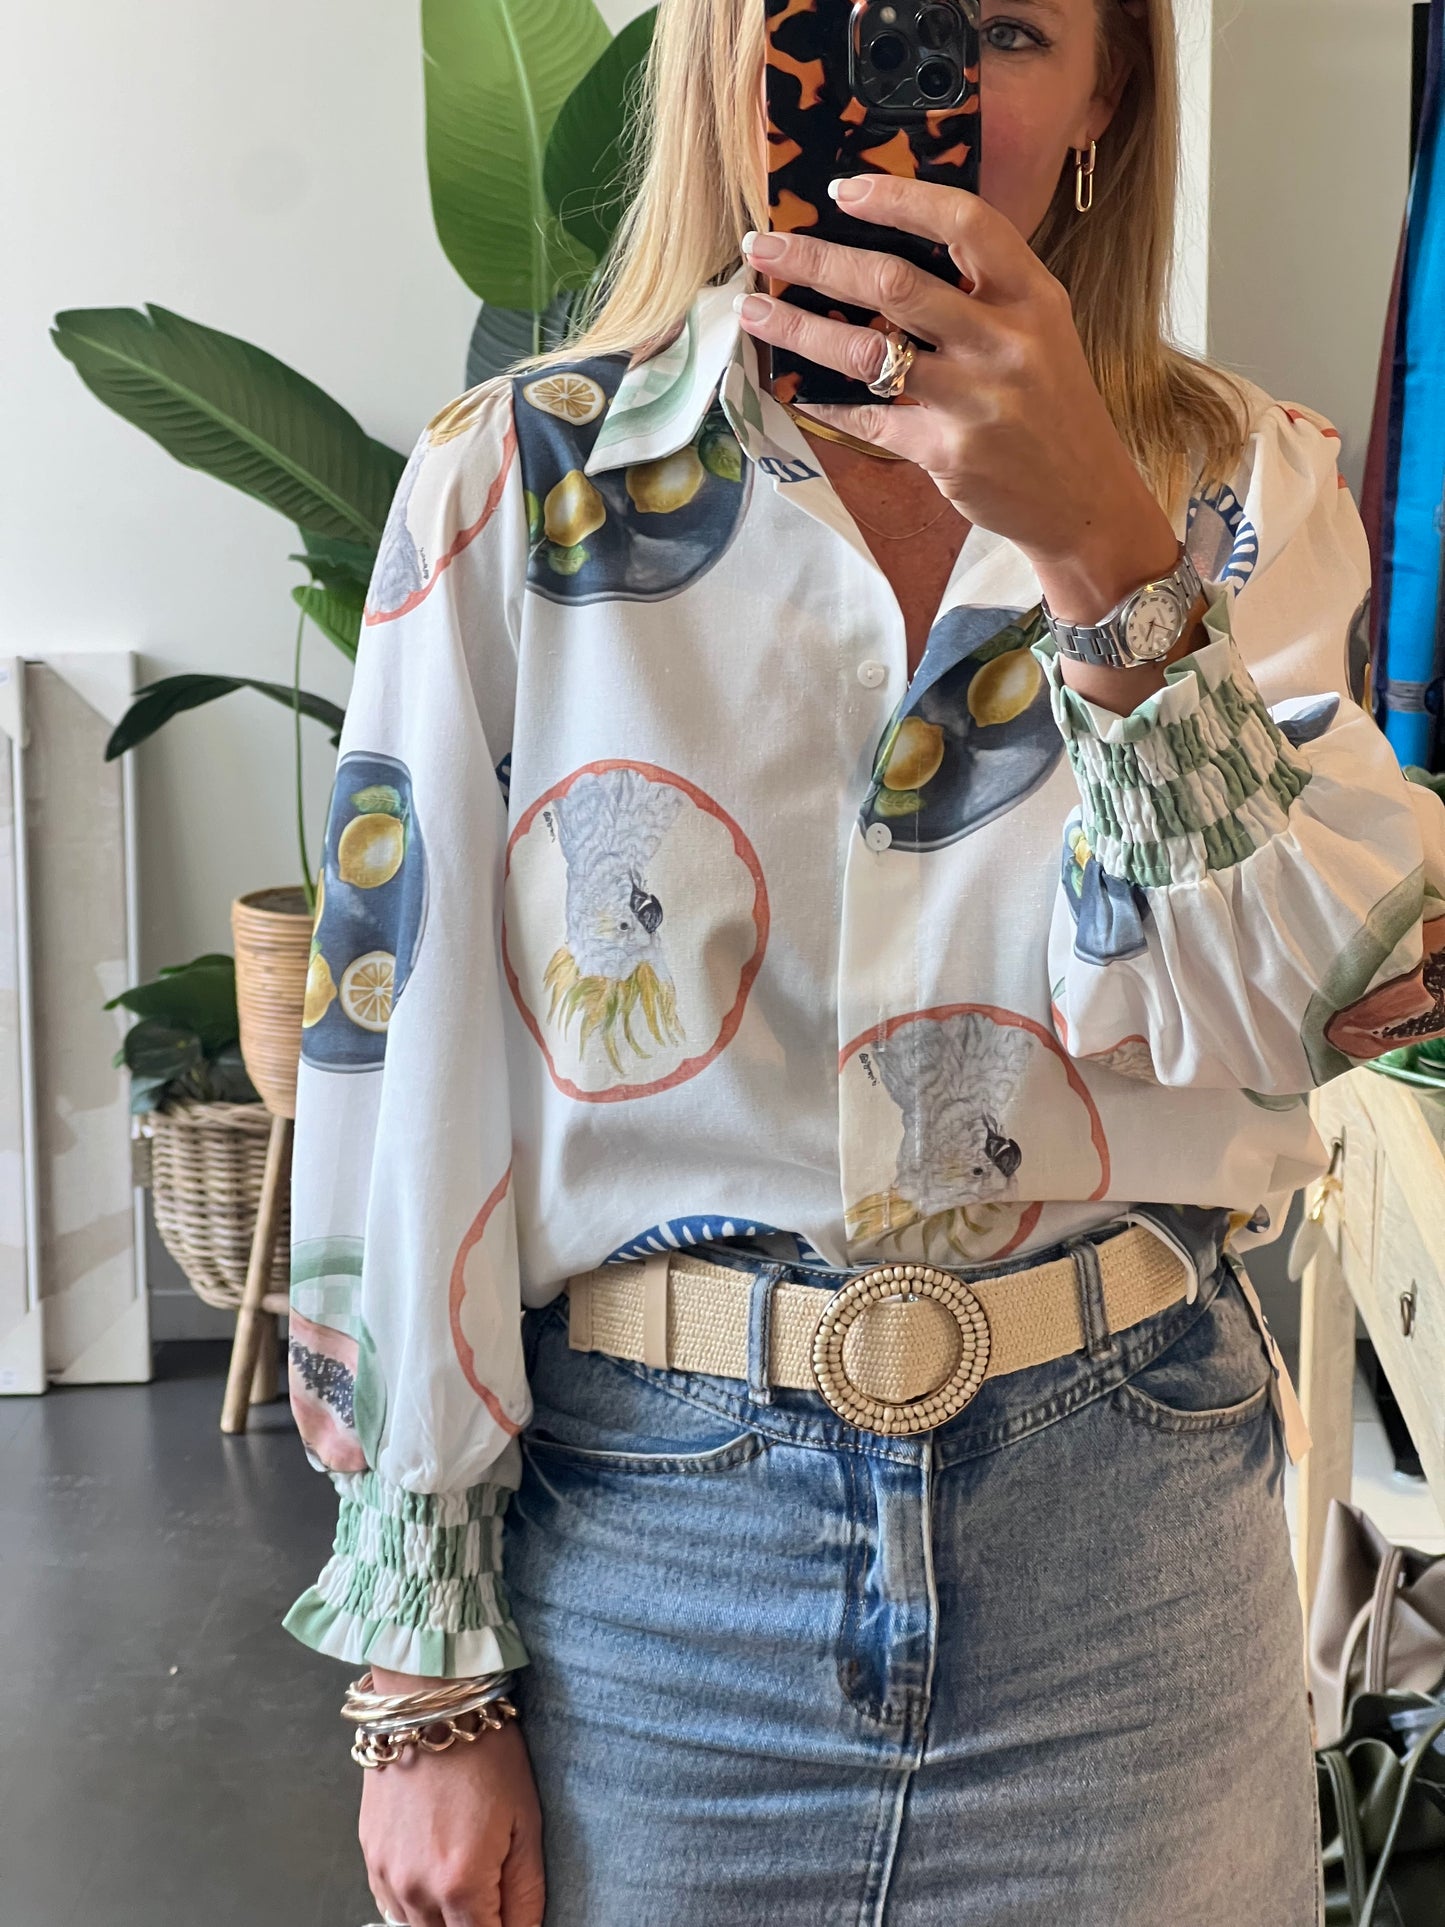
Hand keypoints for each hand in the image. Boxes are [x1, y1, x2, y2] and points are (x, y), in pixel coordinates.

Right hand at [359, 1708, 543, 1926]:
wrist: (430, 1703)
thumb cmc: (485, 1753)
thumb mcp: (525, 1821)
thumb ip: (526, 1892)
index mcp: (461, 1884)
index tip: (512, 1917)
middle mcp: (416, 1889)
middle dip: (475, 1925)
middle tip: (493, 1895)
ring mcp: (386, 1874)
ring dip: (444, 1918)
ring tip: (467, 1876)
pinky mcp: (370, 1855)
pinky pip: (391, 1903)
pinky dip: (415, 1903)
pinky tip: (436, 1873)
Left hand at [737, 174, 1180, 629]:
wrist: (1084, 499)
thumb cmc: (1052, 407)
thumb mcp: (1041, 332)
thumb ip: (982, 293)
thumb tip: (887, 251)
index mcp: (1032, 296)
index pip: (965, 223)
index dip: (900, 200)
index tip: (843, 189)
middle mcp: (1005, 342)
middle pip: (895, 283)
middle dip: (817, 260)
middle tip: (765, 245)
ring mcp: (974, 400)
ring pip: (867, 353)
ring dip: (799, 329)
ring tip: (755, 311)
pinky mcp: (947, 451)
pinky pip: (869, 418)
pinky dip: (825, 402)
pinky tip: (793, 387)